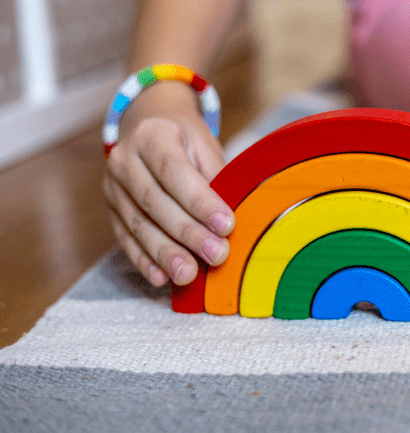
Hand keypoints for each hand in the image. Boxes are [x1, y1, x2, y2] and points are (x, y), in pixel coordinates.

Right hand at [102, 82, 234, 286]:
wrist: (150, 127)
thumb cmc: (186, 141)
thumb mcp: (204, 147)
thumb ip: (215, 179)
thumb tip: (232, 223)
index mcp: (152, 135)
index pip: (174, 171)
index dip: (200, 201)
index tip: (227, 225)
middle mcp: (124, 159)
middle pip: (155, 201)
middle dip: (188, 232)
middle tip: (217, 255)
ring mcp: (112, 187)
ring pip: (138, 224)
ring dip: (165, 253)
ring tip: (189, 274)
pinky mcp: (110, 211)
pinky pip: (126, 239)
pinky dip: (145, 261)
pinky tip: (162, 277)